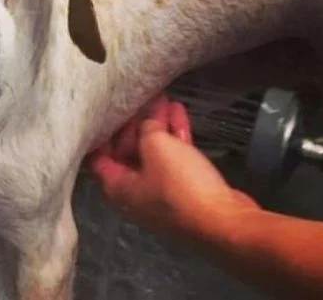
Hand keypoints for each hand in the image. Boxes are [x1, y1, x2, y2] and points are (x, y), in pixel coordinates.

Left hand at [88, 95, 258, 242]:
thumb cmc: (179, 184)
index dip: (101, 133)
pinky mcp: (185, 192)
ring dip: (158, 127)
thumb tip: (146, 125)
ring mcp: (161, 194)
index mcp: (118, 187)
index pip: (99, 158)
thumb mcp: (157, 147)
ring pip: (155, 154)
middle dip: (135, 125)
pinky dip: (175, 137)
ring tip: (162, 99)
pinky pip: (175, 159)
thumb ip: (146, 130)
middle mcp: (135, 193)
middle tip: (140, 100)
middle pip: (127, 153)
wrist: (224, 222)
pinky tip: (178, 111)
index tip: (106, 111)